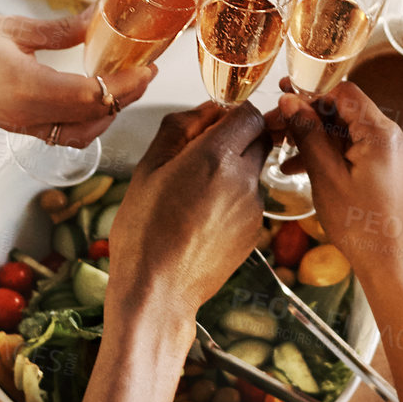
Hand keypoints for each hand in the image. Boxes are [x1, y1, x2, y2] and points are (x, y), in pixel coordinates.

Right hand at [0, 12, 152, 145]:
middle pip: (93, 117)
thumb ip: (61, 30)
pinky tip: (88, 98)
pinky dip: (83, 121)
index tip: (148, 68)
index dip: (128, 84)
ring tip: (120, 86)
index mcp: (30, 89)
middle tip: (143, 73)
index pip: (96, 96)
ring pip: (79, 133)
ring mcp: (19, 124)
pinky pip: (59, 133)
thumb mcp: (13, 28)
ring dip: (106, 113)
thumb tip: (96, 20)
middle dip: (125, 97)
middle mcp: (27, 115)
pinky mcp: (11, 124)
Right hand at [107, 102, 268, 320]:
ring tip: (195, 194)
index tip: (213, 123)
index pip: (248, 114)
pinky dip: (233, 198)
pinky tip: (203, 217)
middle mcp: (243, 179)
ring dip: (234, 170)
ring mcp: (254, 207)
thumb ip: (180, 129)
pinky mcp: (256, 230)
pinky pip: (250, 199)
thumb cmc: (144, 233)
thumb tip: (205, 109)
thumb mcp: (148, 168)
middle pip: (258, 139)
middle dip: (237, 138)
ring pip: (254, 170)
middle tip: (203, 154)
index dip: (232, 113)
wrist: (158, 292)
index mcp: (215, 158)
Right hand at [276, 83, 402, 279]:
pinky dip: (325, 151)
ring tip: (280, 147)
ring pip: (342, 129)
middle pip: (342, 109)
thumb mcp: (326, 174)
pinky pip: (349, 147)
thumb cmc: (358, 222)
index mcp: (380, 132)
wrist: (384, 260)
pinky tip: (295, 166)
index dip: (311, 93)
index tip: (283, 98)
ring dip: (312, 135)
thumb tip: (289, 101)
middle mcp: (388, 136)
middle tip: (275, 124)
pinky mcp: (380, 165)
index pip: (344, 92)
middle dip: (307, 116)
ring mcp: (385, 151)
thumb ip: (308, 133)